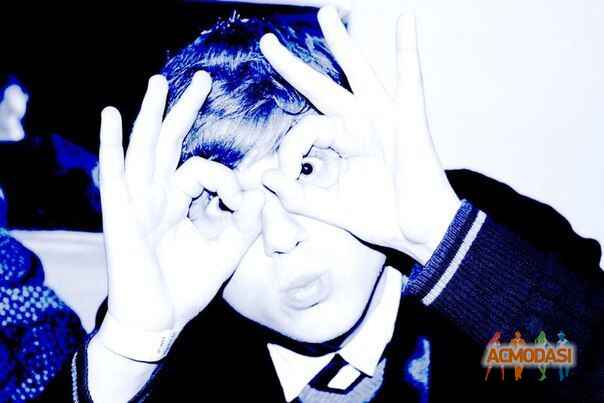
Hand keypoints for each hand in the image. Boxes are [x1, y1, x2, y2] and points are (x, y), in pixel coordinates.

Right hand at [99, 71, 263, 332]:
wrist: (159, 321)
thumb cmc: (188, 287)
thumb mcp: (228, 251)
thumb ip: (247, 223)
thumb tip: (262, 192)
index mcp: (182, 203)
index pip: (206, 171)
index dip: (228, 180)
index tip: (243, 202)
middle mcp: (159, 196)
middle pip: (172, 143)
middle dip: (186, 109)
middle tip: (202, 78)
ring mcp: (138, 202)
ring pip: (144, 148)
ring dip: (151, 114)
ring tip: (159, 82)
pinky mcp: (121, 214)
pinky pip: (115, 173)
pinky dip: (111, 143)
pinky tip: (110, 114)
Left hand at [259, 7, 459, 264]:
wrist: (419, 232)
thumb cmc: (382, 218)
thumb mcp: (331, 209)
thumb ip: (297, 196)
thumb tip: (265, 177)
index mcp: (340, 145)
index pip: (303, 129)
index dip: (287, 149)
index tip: (282, 177)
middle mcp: (358, 125)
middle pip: (320, 86)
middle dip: (293, 66)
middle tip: (266, 42)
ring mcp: (383, 118)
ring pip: (358, 71)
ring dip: (342, 42)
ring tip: (327, 14)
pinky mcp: (408, 120)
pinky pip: (409, 79)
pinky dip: (408, 50)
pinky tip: (405, 21)